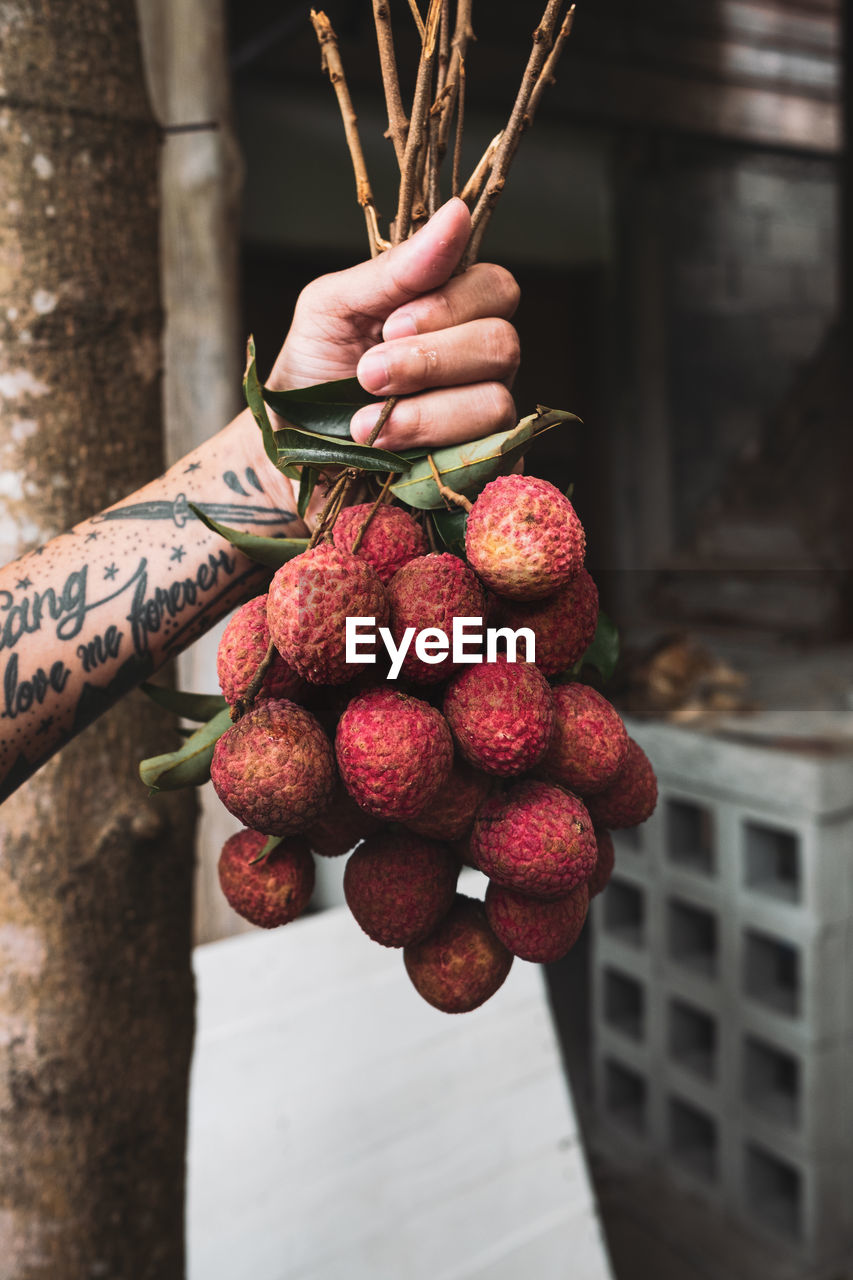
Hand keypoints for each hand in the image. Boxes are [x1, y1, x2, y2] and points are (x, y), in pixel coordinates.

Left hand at [267, 198, 519, 450]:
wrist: (285, 452)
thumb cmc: (313, 371)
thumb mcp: (333, 308)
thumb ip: (395, 269)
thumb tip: (457, 214)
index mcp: (454, 313)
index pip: (497, 289)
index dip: (451, 304)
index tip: (390, 324)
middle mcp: (480, 365)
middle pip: (501, 345)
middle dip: (428, 361)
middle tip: (367, 375)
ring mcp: (485, 422)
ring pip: (495, 403)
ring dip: (423, 413)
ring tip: (363, 425)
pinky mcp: (482, 472)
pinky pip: (488, 457)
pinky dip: (430, 451)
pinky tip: (389, 454)